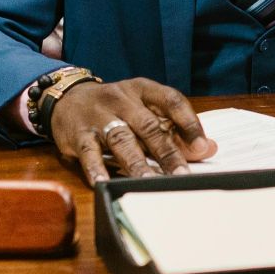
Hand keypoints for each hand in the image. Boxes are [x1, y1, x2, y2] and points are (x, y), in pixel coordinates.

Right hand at [49, 78, 213, 183]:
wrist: (66, 97)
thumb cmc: (114, 108)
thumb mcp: (143, 109)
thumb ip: (175, 129)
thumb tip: (208, 149)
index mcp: (142, 90)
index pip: (170, 100)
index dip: (188, 122)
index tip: (201, 147)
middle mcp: (121, 100)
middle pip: (147, 125)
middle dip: (166, 152)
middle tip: (181, 175)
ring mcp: (98, 117)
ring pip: (121, 140)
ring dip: (136, 163)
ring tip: (149, 182)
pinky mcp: (78, 134)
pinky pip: (89, 152)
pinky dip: (96, 168)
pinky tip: (104, 183)